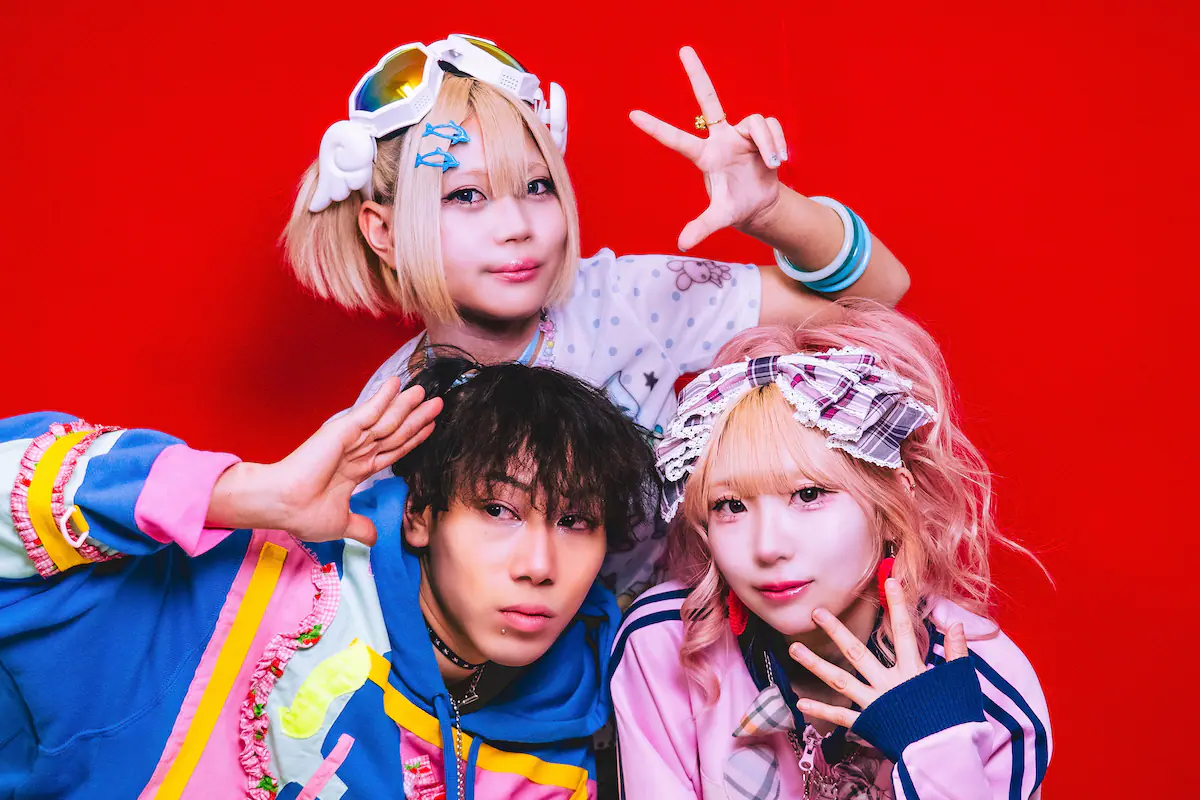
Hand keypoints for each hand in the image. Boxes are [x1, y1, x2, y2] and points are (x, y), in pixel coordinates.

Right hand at [209, 378, 441, 544]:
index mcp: (358, 470)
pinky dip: (384, 397)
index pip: (394, 451)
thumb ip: (360, 527)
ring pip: (388, 420)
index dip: (414, 439)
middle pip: (397, 432)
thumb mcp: (340, 524)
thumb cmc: (302, 513)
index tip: (431, 428)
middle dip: (418, 418)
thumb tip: (374, 539)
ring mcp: (351, 439)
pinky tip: (398, 383)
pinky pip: (369, 411)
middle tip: (439, 403)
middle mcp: (357, 451)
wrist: (282, 505)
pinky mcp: (342, 430)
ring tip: (427, 391)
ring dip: (408, 405)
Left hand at [630, 46, 788, 251]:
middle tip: (684, 50)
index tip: (632, 115)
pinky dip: (777, 142)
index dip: (656, 128)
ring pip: (756, 122)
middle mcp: (720, 138)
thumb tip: (682, 245)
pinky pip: (770, 125)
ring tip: (773, 164)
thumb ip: (702, 227)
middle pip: (708, 99)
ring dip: (768, 143)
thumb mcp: (719, 217)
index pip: (676, 139)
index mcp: (704, 156)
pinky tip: (778, 160)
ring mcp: (741, 133)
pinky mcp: (760, 132)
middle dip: (698, 74)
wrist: (760, 204)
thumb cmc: (735, 207)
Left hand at [787, 578, 969, 727]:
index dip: (897, 605)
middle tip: (816, 612)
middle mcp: (889, 684)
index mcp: (912, 672)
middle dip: (836, 631)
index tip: (889, 581)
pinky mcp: (869, 724)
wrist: (947, 755)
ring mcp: (876, 704)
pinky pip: (841, 717)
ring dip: (815, 665)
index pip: (903, 631)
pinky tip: (800, 702)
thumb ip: (956, 653)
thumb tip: (956, 625)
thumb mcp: (960, 682)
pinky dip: (822, 710)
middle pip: (857, 653)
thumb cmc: (956, 719)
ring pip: (840, 682)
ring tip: (793, 649)